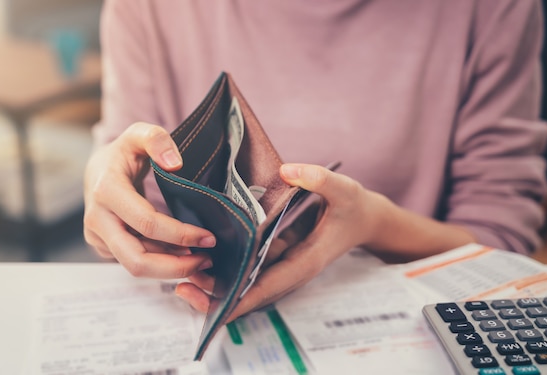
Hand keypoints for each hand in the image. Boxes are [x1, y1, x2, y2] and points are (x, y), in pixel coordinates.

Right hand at [83, 122, 215, 277]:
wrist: (98, 170)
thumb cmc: (124, 152)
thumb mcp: (140, 134)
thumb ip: (157, 140)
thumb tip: (174, 163)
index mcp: (106, 190)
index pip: (147, 223)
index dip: (180, 234)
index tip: (209, 237)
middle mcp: (96, 219)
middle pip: (136, 259)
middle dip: (175, 266)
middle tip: (206, 261)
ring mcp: (97, 236)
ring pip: (136, 266)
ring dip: (171, 267)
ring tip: (201, 259)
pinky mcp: (104, 247)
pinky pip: (134, 262)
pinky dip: (160, 262)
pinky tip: (182, 255)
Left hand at [175, 163, 380, 318]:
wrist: (364, 218)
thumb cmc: (354, 208)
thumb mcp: (344, 190)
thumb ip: (319, 180)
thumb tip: (288, 170)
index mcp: (304, 262)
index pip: (267, 288)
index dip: (239, 300)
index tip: (213, 308)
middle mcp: (290, 269)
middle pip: (250, 293)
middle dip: (218, 296)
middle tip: (183, 289)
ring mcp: (282, 264)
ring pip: (246, 283)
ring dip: (217, 284)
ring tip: (182, 278)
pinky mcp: (277, 255)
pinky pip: (249, 268)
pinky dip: (227, 266)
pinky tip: (203, 255)